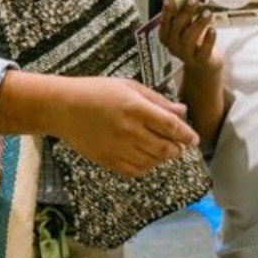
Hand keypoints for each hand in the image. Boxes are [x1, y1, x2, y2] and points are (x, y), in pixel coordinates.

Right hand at [58, 76, 199, 177]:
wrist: (63, 107)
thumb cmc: (96, 91)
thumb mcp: (129, 87)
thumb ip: (157, 100)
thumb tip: (182, 111)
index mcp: (136, 108)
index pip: (172, 126)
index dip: (187, 134)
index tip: (194, 138)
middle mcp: (129, 130)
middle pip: (166, 148)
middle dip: (178, 148)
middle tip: (180, 144)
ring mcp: (118, 148)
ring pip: (153, 161)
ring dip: (164, 157)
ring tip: (163, 148)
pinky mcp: (108, 160)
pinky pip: (136, 170)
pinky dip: (147, 166)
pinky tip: (146, 157)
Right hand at [159, 0, 222, 73]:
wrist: (203, 65)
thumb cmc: (193, 41)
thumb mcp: (186, 27)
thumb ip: (185, 15)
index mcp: (167, 36)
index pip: (165, 22)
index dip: (167, 10)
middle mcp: (174, 46)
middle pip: (177, 28)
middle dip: (185, 13)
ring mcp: (186, 54)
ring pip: (189, 38)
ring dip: (198, 24)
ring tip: (207, 12)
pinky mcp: (200, 61)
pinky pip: (203, 51)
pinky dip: (208, 40)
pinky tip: (213, 30)